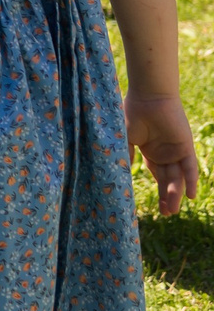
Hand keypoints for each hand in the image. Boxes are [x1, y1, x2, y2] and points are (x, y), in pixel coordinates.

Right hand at [128, 94, 200, 215]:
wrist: (148, 96)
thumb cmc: (131, 113)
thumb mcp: (124, 139)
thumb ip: (125, 156)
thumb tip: (120, 175)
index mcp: (150, 151)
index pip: (157, 175)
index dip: (158, 191)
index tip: (156, 208)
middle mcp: (165, 153)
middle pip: (169, 179)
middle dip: (168, 197)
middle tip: (167, 214)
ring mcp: (176, 150)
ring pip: (177, 177)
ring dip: (175, 193)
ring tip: (171, 210)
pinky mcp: (185, 147)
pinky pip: (190, 167)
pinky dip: (191, 181)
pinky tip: (190, 196)